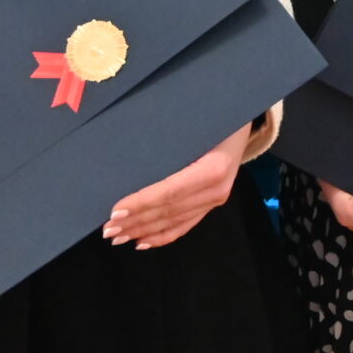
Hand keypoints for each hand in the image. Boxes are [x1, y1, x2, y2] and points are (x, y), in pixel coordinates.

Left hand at [103, 123, 251, 249]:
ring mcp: (216, 199)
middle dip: (137, 221)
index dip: (142, 203)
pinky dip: (163, 235)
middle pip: (170, 210)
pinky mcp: (213, 203)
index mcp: (213, 168)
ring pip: (175, 221)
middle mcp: (216, 189)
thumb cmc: (215, 111)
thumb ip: (169, 135)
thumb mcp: (196, 119)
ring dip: (144, 230)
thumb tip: (131, 145)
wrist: (245, 111)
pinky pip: (186, 224)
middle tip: (108, 230)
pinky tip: (143, 242)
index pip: (170, 191)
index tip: (116, 210)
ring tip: (118, 236)